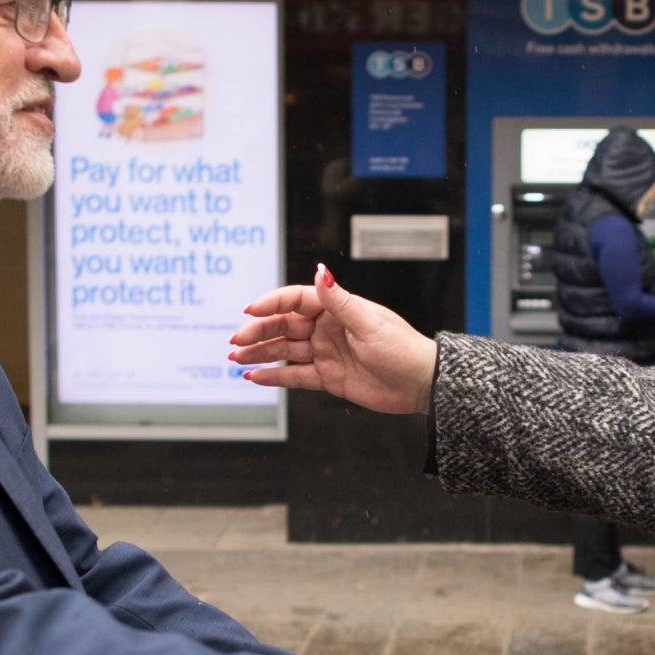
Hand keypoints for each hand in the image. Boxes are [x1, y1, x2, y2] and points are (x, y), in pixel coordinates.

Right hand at [229, 265, 437, 413]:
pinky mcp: (328, 377)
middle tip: (236, 341)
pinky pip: (295, 376)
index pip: (295, 299)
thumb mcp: (368, 322)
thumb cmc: (401, 348)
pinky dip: (274, 376)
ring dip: (259, 353)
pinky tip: (254, 376)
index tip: (250, 311)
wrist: (419, 383)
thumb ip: (338, 300)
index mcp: (336, 308)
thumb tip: (321, 271)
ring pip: (284, 350)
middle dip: (258, 332)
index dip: (271, 303)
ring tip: (236, 357)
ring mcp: (326, 352)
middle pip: (284, 326)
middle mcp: (327, 328)